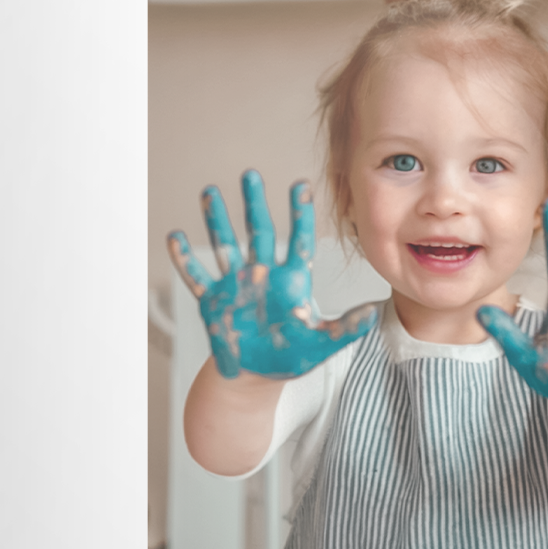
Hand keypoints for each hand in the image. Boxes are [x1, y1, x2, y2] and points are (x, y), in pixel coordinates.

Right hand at [168, 173, 378, 380]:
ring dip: (217, 220)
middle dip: (254, 203)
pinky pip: (197, 277)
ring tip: (210, 191)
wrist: (257, 374)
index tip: (301, 184)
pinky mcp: (213, 301)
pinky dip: (185, 260)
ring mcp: (236, 285)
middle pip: (259, 232)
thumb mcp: (321, 343)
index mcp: (292, 280)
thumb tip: (373, 313)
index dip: (300, 213)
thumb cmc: (290, 356)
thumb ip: (345, 328)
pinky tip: (174, 237)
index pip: (299, 240)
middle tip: (251, 174)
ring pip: (225, 246)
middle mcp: (263, 274)